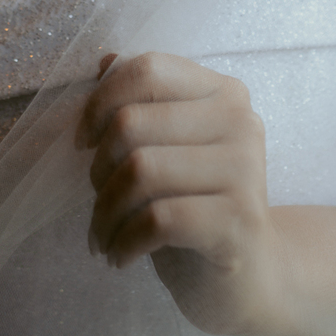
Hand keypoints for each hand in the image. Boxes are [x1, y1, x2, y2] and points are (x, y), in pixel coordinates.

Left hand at [82, 51, 293, 335]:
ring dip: (105, 212)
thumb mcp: (170, 148)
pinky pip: (158, 219)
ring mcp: (244, 169)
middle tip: (99, 200)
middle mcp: (239, 120)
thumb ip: (143, 102)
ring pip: (140, 171)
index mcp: (222, 91)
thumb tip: (103, 61)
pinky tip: (121, 256)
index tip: (83, 142)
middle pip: (133, 123)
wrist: (253, 274)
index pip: (149, 69)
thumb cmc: (197, 204)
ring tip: (104, 235)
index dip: (101, 101)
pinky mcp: (238, 220)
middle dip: (98, 170)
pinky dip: (124, 241)